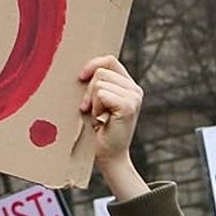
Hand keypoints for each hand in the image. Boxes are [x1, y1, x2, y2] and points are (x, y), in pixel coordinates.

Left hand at [79, 56, 148, 200]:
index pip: (110, 60)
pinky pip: (101, 94)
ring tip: (98, 116)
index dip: (93, 65)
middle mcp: (135, 89)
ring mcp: (134, 97)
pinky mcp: (128, 106)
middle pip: (101, 71)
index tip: (80, 78)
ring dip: (92, 101)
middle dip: (89, 90)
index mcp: (129, 86)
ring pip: (99, 83)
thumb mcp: (98, 102)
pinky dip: (96, 107)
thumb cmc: (99, 129)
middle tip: (92, 109)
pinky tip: (100, 119)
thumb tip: (81, 70)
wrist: (109, 155)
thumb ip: (97, 85)